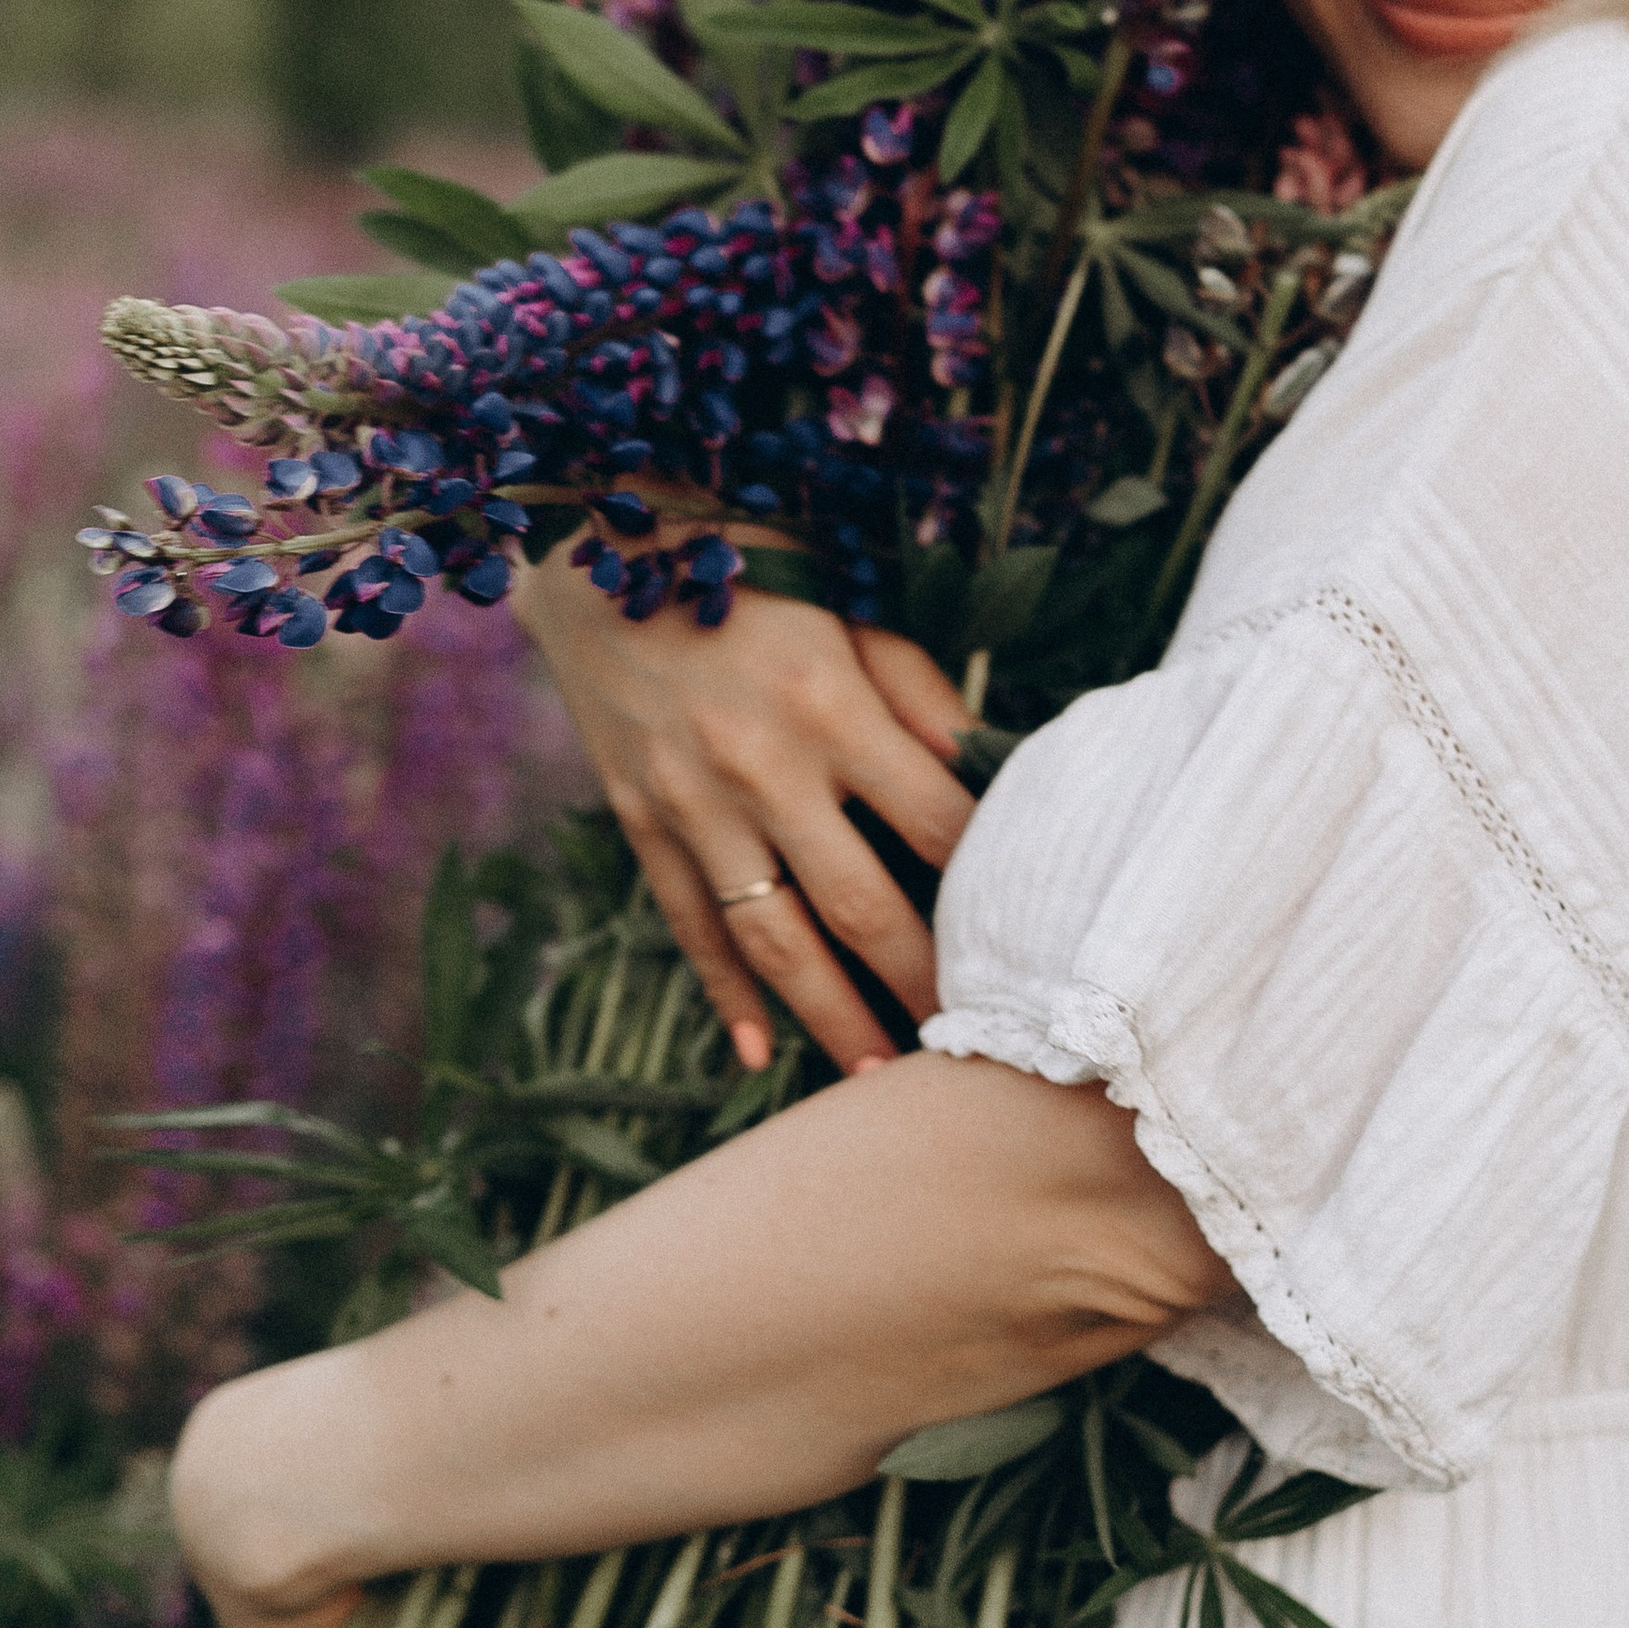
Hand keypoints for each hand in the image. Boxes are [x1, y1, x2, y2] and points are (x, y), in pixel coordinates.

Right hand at [514, 555, 977, 1070]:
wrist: (595, 547)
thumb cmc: (751, 566)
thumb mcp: (848, 606)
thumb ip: (917, 694)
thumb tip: (991, 770)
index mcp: (828, 703)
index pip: (933, 821)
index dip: (988, 885)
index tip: (1033, 938)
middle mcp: (761, 765)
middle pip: (860, 904)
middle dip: (922, 982)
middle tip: (976, 1048)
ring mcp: (693, 803)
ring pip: (774, 940)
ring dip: (832, 1018)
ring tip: (883, 1079)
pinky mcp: (642, 821)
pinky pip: (690, 924)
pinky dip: (724, 993)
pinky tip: (757, 1052)